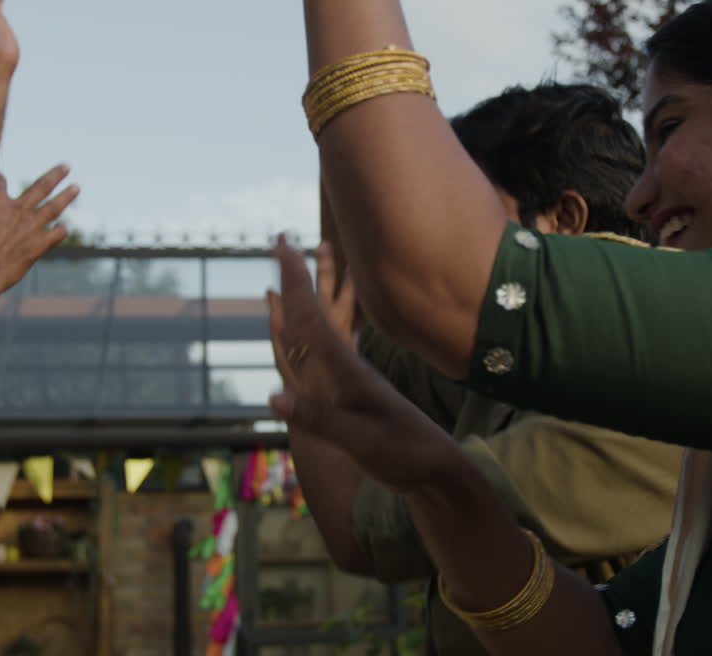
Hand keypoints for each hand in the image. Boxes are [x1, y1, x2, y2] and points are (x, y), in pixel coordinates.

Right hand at [0, 167, 77, 300]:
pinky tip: (64, 227)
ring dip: (66, 197)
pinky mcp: (37, 247)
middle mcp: (16, 209)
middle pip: (39, 187)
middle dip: (54, 176)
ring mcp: (30, 227)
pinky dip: (59, 231)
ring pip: (53, 207)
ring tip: (77, 187)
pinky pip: (53, 236)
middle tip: (67, 166)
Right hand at [268, 236, 453, 493]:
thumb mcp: (362, 440)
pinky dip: (304, 335)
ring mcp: (348, 378)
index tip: (282, 245)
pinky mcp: (351, 394)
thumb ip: (320, 419)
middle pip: (315, 312)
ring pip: (318, 330)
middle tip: (281, 239)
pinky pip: (319, 355)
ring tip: (293, 270)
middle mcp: (346, 367)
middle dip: (297, 277)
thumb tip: (274, 397)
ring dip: (303, 298)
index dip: (295, 281)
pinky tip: (304, 330)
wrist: (437, 472)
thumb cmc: (404, 455)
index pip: (313, 317)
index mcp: (346, 371)